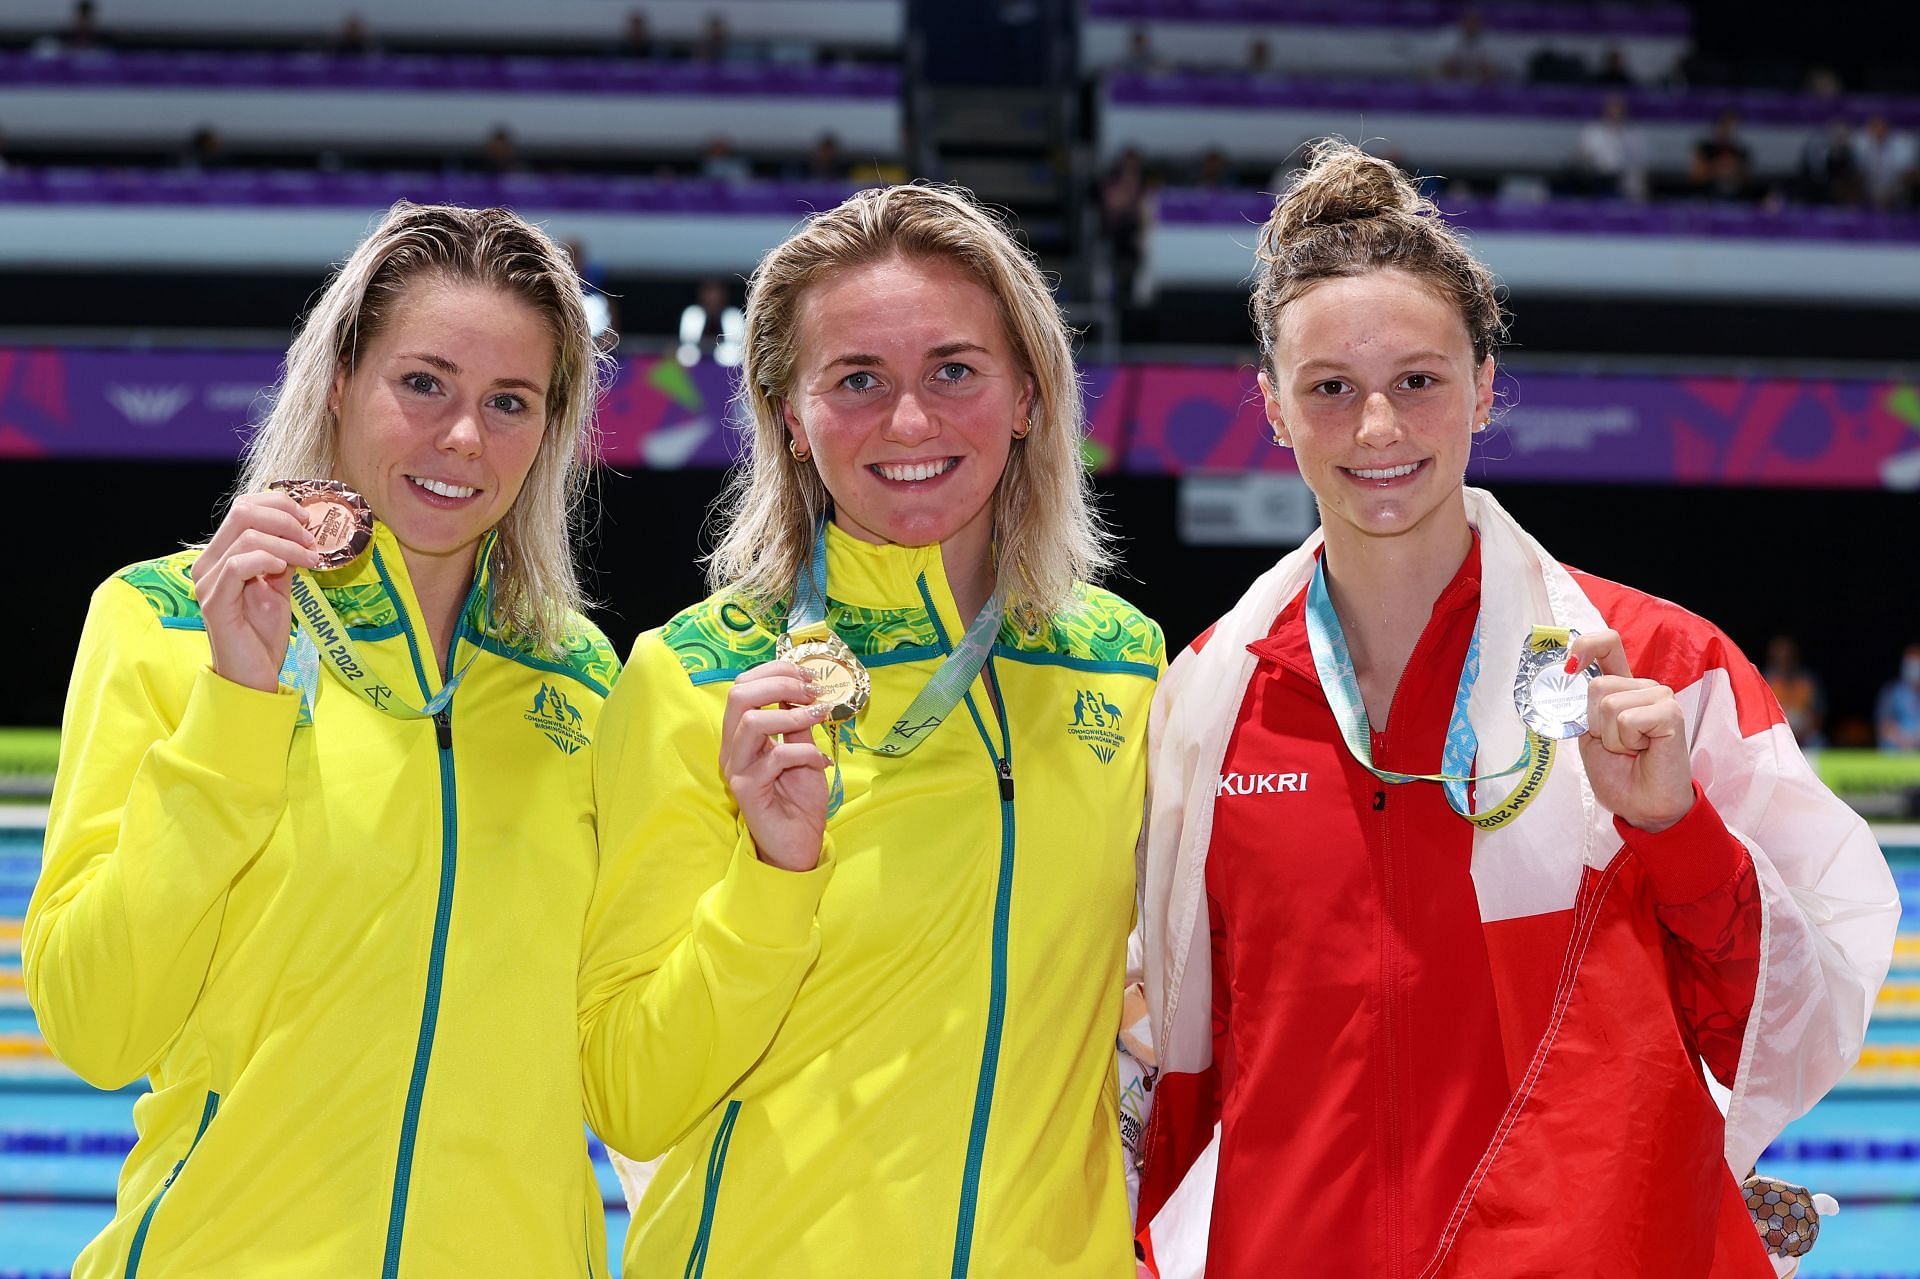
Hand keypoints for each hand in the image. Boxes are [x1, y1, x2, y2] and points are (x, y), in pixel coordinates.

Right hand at [191, 492, 321, 693]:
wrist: (254, 675)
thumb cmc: (263, 634)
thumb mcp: (279, 588)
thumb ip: (283, 559)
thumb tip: (302, 533)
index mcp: (222, 555)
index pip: (244, 508)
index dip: (278, 505)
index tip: (308, 521)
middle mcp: (208, 563)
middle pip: (243, 513)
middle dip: (285, 519)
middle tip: (311, 539)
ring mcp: (208, 581)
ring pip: (246, 536)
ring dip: (287, 543)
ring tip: (309, 559)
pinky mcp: (215, 601)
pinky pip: (237, 566)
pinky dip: (266, 559)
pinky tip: (284, 569)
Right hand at [721, 660, 832, 871]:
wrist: (797, 845)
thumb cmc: (798, 800)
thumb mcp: (803, 751)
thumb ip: (798, 722)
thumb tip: (803, 688)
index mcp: (742, 734)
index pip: (743, 686)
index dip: (775, 672)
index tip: (808, 676)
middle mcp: (733, 748)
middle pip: (738, 695)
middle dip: (779, 683)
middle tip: (812, 691)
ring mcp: (737, 769)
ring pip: (751, 722)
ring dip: (791, 715)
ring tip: (817, 719)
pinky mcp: (747, 790)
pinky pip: (776, 757)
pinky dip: (805, 752)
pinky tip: (821, 762)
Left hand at [1568, 629, 1695, 833]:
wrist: (1642, 805)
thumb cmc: (1618, 773)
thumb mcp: (1589, 735)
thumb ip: (1582, 706)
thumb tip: (1568, 676)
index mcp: (1623, 688)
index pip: (1607, 644)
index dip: (1585, 646)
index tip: (1570, 667)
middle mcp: (1643, 687)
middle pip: (1596, 684)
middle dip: (1593, 723)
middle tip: (1615, 745)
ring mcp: (1660, 697)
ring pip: (1608, 703)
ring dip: (1610, 737)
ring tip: (1630, 750)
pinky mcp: (1671, 713)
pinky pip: (1626, 719)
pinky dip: (1625, 742)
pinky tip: (1644, 751)